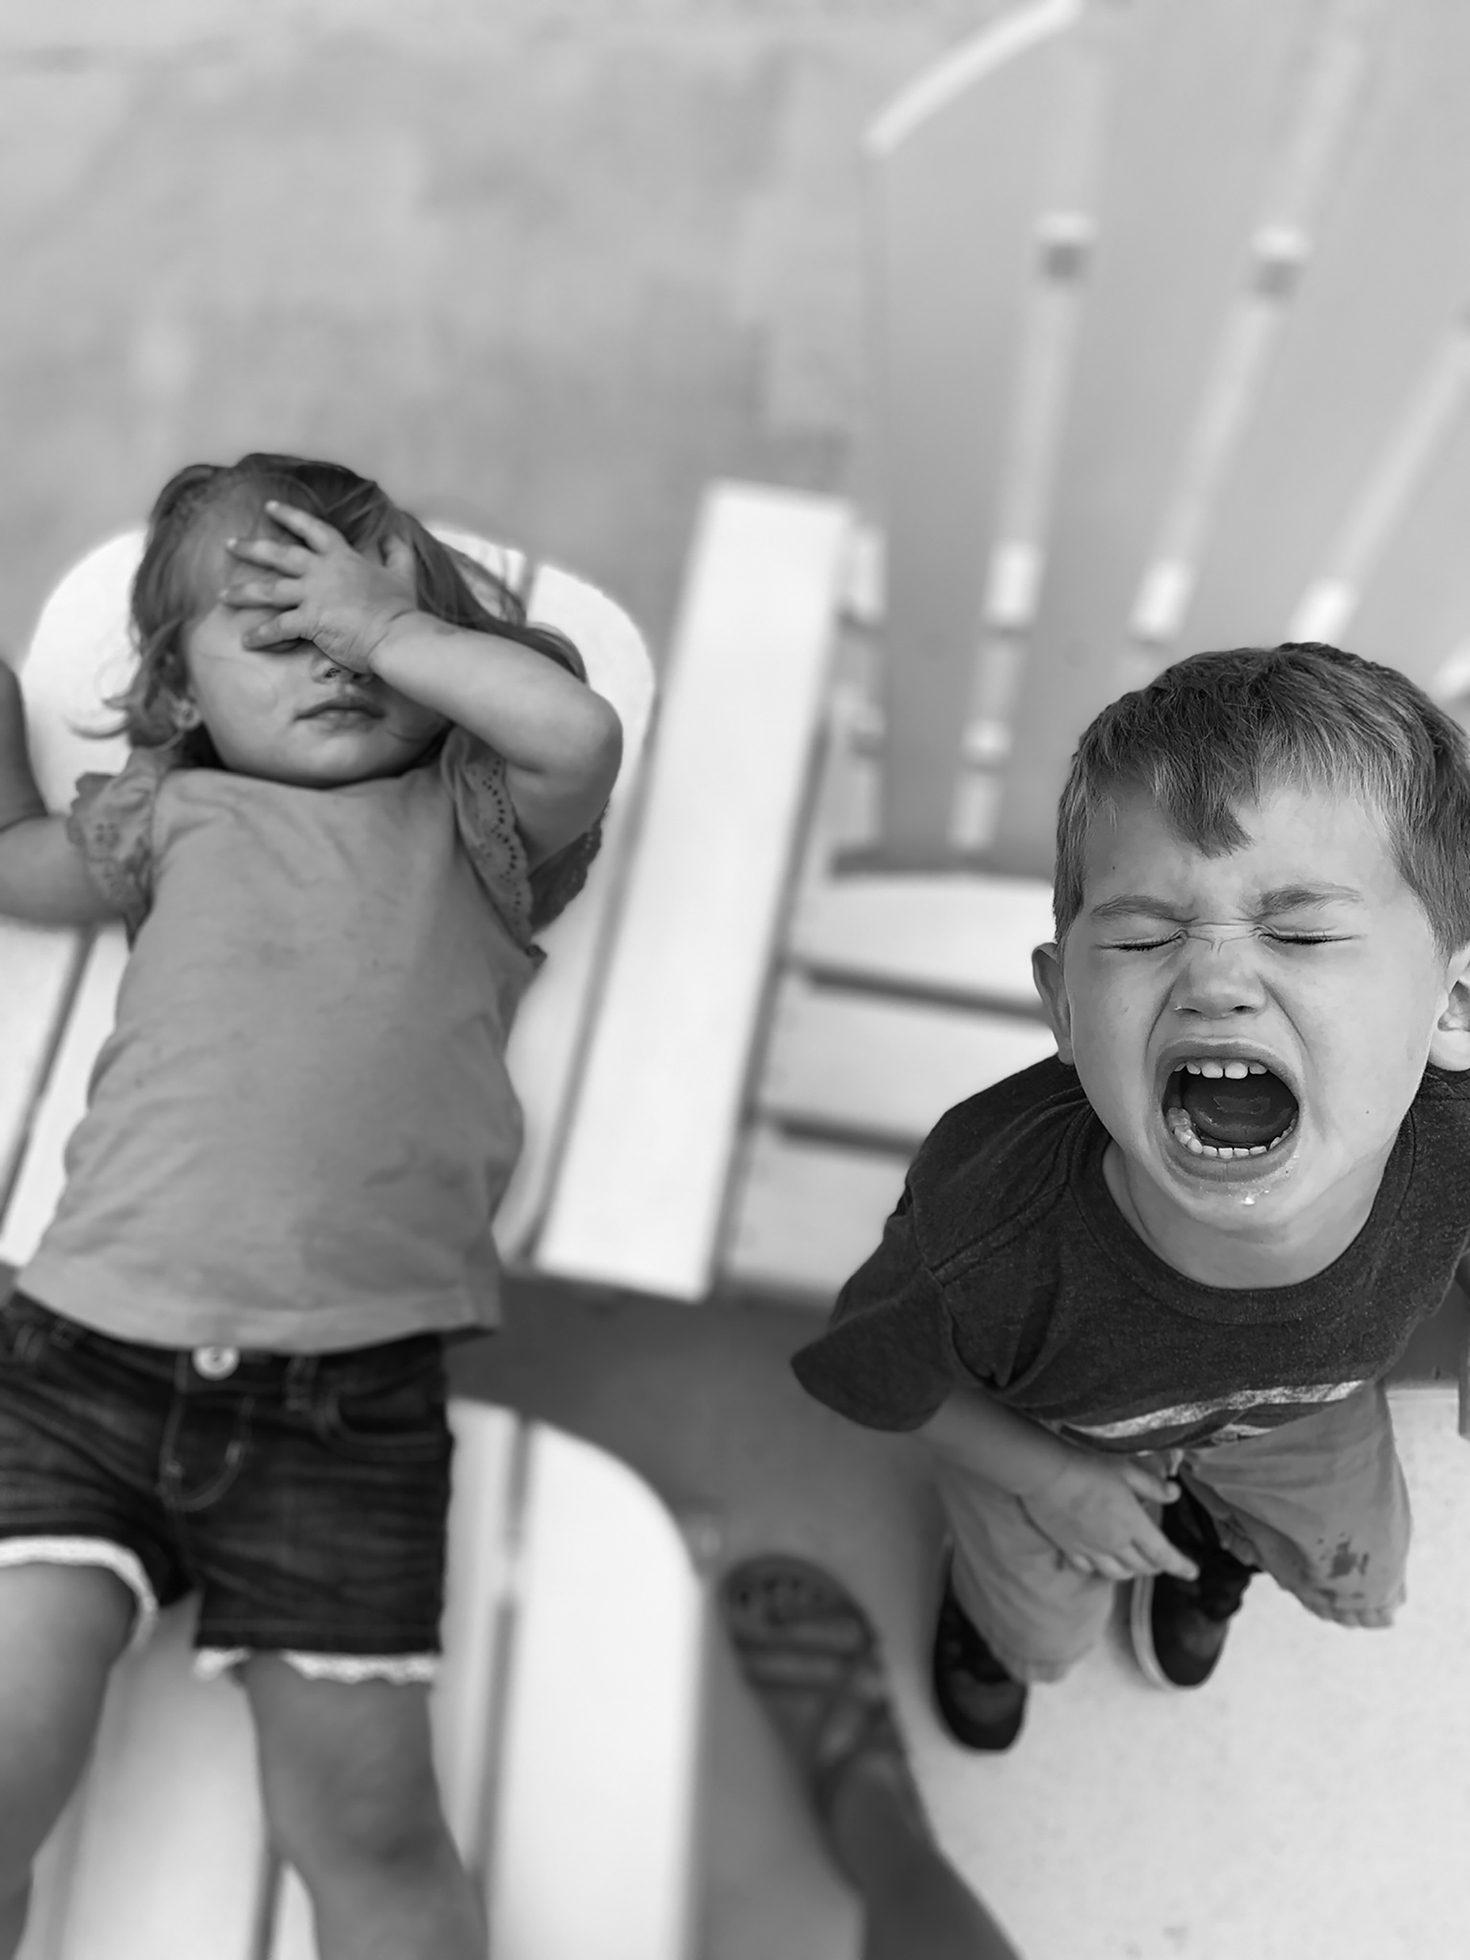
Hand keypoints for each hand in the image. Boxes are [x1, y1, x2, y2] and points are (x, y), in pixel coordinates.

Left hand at [220, 502, 418, 673]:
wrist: (396, 635)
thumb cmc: (400, 607)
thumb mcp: (403, 573)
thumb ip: (397, 552)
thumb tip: (393, 534)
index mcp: (342, 557)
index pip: (312, 529)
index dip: (290, 516)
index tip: (269, 507)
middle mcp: (322, 571)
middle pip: (279, 555)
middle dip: (251, 548)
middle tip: (229, 544)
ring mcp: (313, 595)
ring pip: (269, 589)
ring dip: (243, 592)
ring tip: (222, 597)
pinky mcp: (309, 621)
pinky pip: (278, 628)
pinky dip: (261, 635)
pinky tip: (246, 641)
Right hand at [1018, 1453, 1199, 1582]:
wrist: (1045, 1474)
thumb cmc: (1087, 1467)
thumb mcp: (1126, 1471)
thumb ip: (1152, 1486)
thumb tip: (1174, 1494)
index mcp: (1133, 1525)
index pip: (1163, 1553)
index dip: (1181, 1565)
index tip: (1193, 1571)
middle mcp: (1114, 1543)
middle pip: (1141, 1566)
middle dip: (1156, 1566)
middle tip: (1161, 1561)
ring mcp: (1090, 1549)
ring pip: (1117, 1573)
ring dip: (1131, 1571)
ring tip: (1134, 1564)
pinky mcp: (1069, 1547)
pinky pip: (1089, 1568)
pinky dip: (1100, 1568)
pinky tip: (1100, 1561)